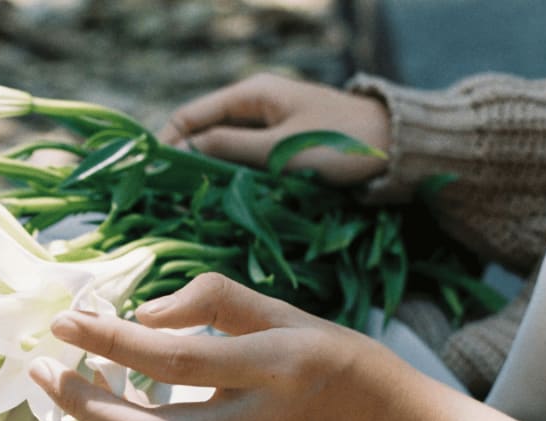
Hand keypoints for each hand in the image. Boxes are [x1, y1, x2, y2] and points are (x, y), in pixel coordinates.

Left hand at [30, 272, 425, 420]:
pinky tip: (116, 406)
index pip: (177, 358)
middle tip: (42, 372)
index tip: (67, 321)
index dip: (114, 339)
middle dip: (86, 403)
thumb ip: (216, 303)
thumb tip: (145, 314)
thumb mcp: (289, 314)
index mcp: (278, 367)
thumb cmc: (346, 365)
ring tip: (69, 383)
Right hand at [159, 73, 390, 185]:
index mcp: (252, 93)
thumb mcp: (279, 150)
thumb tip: (184, 150)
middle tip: (164, 195)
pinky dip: (230, 176)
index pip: (191, 115)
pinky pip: (245, 158)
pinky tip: (221, 198)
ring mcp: (271, 124)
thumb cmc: (340, 145)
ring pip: (223, 148)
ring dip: (206, 171)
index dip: (165, 142)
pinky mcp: (284, 146)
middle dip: (183, 159)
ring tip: (187, 201)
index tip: (147, 174)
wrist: (398, 150)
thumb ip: (229, 148)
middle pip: (204, 131)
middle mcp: (257, 104)